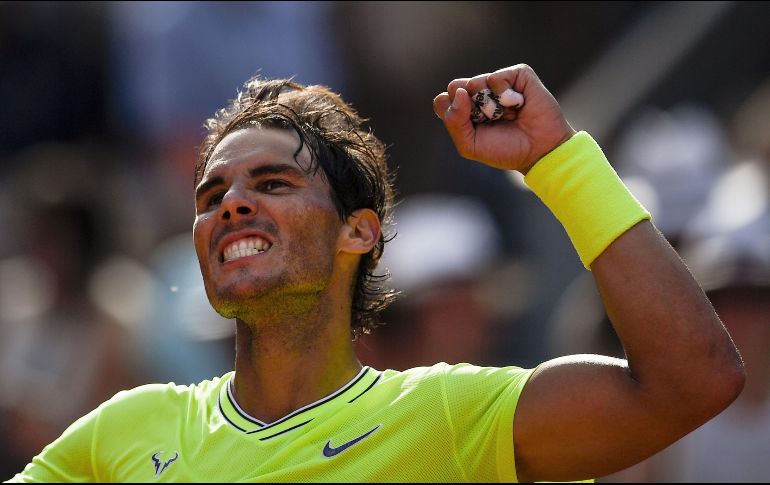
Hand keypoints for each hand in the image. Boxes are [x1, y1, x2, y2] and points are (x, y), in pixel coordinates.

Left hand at [433, 64, 575, 173]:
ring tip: (506, 115)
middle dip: (468, 108)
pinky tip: (518, 105)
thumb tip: (459, 91)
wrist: (540, 151)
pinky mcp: (517, 75)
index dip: (452, 113)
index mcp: (465, 110)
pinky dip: (504, 94)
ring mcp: (498, 83)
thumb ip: (454, 121)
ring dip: (488, 104)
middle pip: (455, 87)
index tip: (470, 127)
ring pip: (474, 82)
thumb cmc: (505, 150)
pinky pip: (496, 77)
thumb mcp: (470, 144)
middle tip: (488, 121)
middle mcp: (479, 93)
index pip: (443, 100)